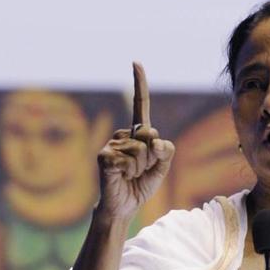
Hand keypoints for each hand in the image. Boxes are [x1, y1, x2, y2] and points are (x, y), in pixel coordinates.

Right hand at [96, 62, 174, 219]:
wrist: (123, 207)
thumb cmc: (140, 186)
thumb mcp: (162, 167)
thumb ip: (166, 150)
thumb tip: (154, 139)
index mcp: (136, 135)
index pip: (140, 106)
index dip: (139, 85)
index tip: (136, 62)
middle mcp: (122, 135)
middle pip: (150, 135)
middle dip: (153, 157)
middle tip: (140, 170)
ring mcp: (111, 145)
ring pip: (141, 150)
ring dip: (141, 168)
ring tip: (130, 175)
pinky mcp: (104, 156)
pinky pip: (129, 160)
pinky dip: (131, 173)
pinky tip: (121, 178)